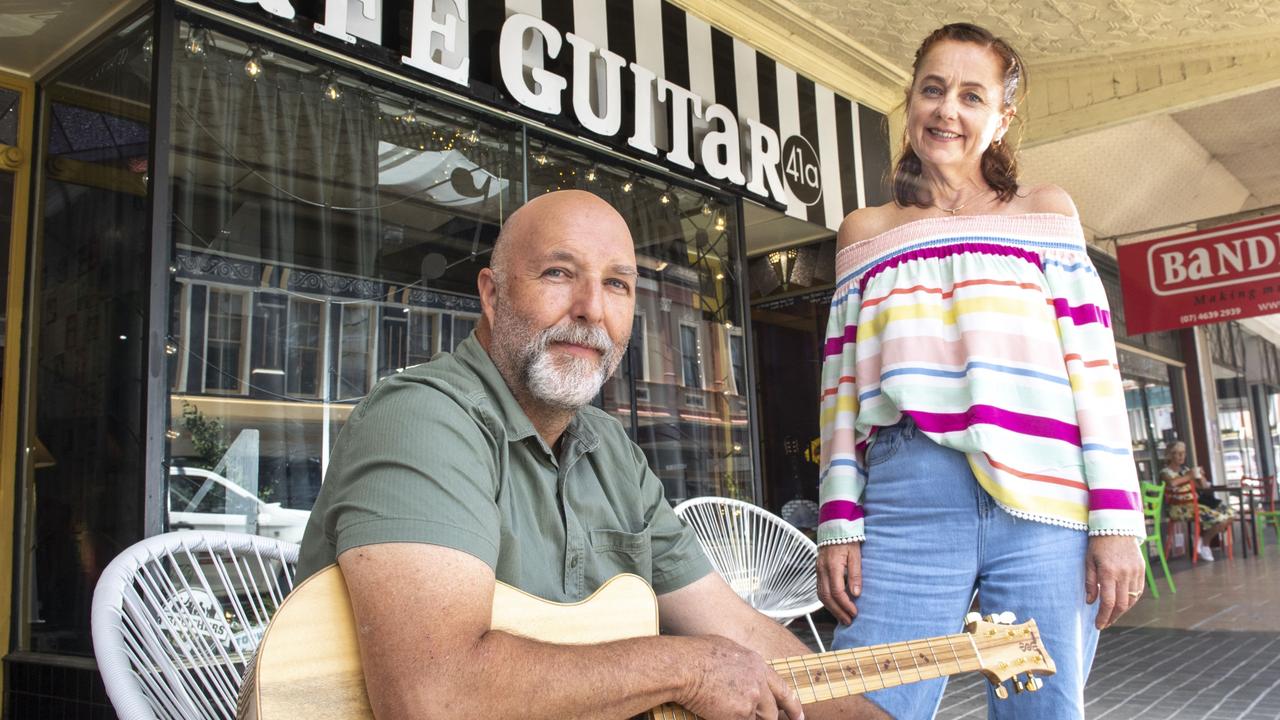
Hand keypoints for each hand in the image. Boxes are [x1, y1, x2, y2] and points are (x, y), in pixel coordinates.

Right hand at [676, 635, 803, 719]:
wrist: (684, 665)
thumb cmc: (695, 654)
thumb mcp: (727, 649)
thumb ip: (742, 664)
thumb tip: (742, 673)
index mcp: (757, 664)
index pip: (783, 689)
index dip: (792, 706)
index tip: (799, 717)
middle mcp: (759, 682)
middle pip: (772, 711)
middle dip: (765, 719)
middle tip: (753, 717)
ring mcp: (751, 699)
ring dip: (747, 719)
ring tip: (728, 711)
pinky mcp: (740, 714)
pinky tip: (720, 715)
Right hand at [816, 542, 861, 625]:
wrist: (835, 527)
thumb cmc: (847, 540)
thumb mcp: (856, 556)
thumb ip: (855, 575)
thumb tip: (856, 594)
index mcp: (832, 566)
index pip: (837, 591)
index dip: (846, 604)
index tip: (855, 612)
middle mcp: (822, 570)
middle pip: (826, 597)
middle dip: (838, 611)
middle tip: (848, 621)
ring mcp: (818, 571)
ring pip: (821, 595)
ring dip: (831, 609)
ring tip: (842, 618)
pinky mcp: (818, 571)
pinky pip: (819, 589)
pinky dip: (827, 601)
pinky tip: (835, 606)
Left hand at [1084, 535, 1144, 628]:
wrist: (1117, 527)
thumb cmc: (1098, 544)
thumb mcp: (1089, 561)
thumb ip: (1090, 582)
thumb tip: (1091, 602)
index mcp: (1109, 572)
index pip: (1108, 602)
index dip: (1103, 616)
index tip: (1098, 625)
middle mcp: (1124, 574)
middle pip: (1122, 604)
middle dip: (1113, 617)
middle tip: (1104, 623)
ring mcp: (1135, 572)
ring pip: (1132, 600)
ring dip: (1122, 611)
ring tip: (1112, 615)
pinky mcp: (1142, 570)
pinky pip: (1138, 591)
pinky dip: (1131, 600)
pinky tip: (1122, 604)